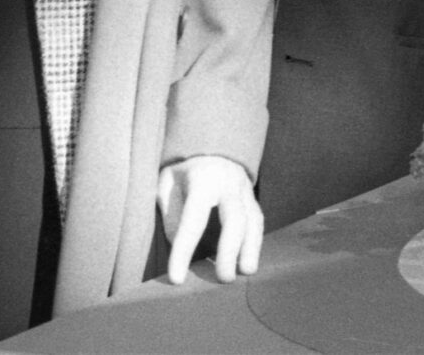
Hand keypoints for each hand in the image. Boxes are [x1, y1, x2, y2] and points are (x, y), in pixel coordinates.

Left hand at [157, 154, 263, 284]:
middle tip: (224, 278)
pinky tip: (250, 261)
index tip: (177, 279)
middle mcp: (229, 183)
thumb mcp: (166, 184)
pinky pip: (257, 220)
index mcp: (203, 179)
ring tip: (247, 272)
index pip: (194, 219)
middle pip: (235, 218)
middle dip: (230, 250)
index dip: (184, 250)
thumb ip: (171, 213)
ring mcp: (245, 189)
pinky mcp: (252, 197)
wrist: (209, 144)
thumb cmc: (182, 170)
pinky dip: (255, 242)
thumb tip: (179, 244)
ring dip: (251, 248)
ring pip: (254, 219)